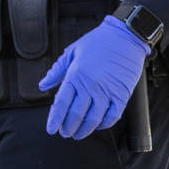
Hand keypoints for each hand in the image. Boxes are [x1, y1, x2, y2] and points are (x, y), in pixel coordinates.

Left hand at [38, 15, 150, 139]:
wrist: (126, 36)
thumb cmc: (99, 41)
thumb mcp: (73, 51)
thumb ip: (57, 70)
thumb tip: (43, 85)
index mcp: (76, 74)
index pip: (61, 103)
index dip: (55, 119)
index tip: (51, 129)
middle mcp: (90, 85)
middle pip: (76, 115)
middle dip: (68, 128)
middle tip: (65, 132)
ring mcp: (107, 91)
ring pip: (93, 119)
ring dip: (84, 130)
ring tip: (79, 133)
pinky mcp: (122, 94)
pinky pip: (112, 116)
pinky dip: (104, 125)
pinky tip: (98, 125)